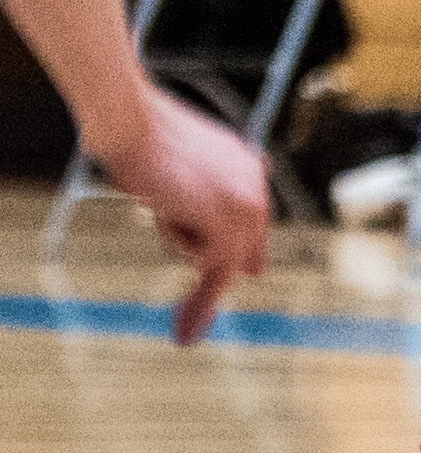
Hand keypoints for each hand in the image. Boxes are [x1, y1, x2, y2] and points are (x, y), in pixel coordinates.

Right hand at [85, 87, 267, 344]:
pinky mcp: (229, 227)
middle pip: (245, 247)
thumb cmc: (138, 136)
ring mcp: (247, 207)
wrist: (131, 121)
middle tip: (191, 326)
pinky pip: (216, 275)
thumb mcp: (176, 162)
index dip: (245, 248)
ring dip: (178, 243)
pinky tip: (187, 331)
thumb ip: (194, 194)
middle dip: (216, 271)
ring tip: (158, 202)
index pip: (253, 219)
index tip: (253, 272)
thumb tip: (196, 224)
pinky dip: (201, 305)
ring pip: (220, 259)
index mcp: (247, 166)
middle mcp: (257, 186)